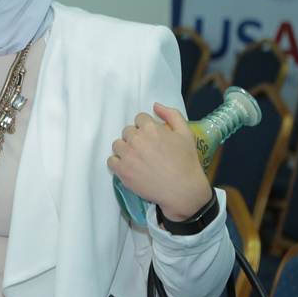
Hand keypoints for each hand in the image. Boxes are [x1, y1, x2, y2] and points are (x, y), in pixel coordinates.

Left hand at [107, 103, 212, 221]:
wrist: (182, 190)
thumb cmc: (186, 162)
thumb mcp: (186, 133)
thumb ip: (171, 114)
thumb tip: (155, 106)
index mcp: (151, 128)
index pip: (139, 118)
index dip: (146, 127)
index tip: (152, 138)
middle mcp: (136, 139)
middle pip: (127, 131)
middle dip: (136, 138)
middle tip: (146, 150)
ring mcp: (127, 155)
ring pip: (117, 145)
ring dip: (125, 149)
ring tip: (137, 158)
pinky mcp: (122, 171)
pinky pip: (111, 161)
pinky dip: (118, 163)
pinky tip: (129, 167)